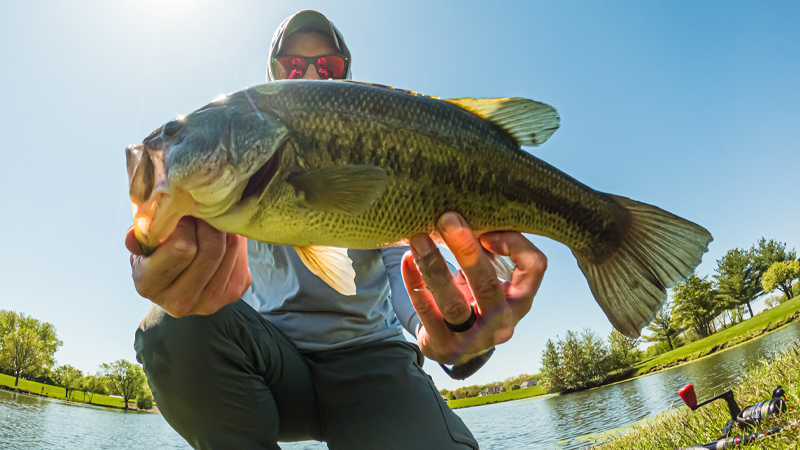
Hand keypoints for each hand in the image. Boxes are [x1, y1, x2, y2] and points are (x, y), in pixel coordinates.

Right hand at [125, 216, 251, 316]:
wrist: (176, 277)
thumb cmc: (156, 253)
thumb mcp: (142, 243)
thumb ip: (141, 236)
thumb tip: (135, 233)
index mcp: (150, 285)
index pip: (182, 248)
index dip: (186, 224)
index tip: (181, 215)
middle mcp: (180, 302)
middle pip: (212, 248)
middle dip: (208, 223)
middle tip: (201, 213)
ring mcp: (210, 302)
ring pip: (231, 248)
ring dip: (223, 229)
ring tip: (210, 223)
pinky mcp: (233, 294)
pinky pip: (241, 256)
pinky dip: (234, 240)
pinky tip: (221, 239)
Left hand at [402, 212, 545, 365]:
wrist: (455, 342)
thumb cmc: (476, 298)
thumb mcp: (491, 277)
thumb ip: (489, 250)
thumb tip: (468, 211)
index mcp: (520, 300)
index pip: (534, 267)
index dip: (513, 245)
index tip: (486, 230)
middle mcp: (502, 323)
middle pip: (487, 285)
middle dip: (466, 249)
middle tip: (447, 219)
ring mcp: (472, 339)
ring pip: (453, 303)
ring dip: (434, 266)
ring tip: (417, 238)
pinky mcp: (443, 345)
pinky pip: (426, 311)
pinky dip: (414, 283)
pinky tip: (407, 260)